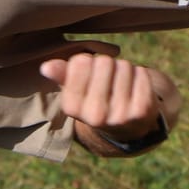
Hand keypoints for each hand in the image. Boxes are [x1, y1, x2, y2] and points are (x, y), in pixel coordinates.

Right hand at [39, 51, 173, 146]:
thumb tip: (46, 67)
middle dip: (107, 64)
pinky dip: (139, 74)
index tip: (89, 73)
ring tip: (120, 83)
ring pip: (123, 66)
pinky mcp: (141, 111)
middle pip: (104, 62)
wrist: (126, 126)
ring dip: (124, 68)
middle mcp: (94, 115)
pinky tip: (135, 86)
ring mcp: (120, 115)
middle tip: (108, 78)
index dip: (87, 61)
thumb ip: (62, 76)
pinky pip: (142, 74)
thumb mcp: (76, 90)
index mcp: (72, 108)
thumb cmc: (96, 99)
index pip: (80, 62)